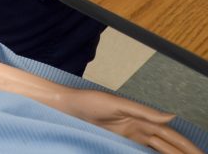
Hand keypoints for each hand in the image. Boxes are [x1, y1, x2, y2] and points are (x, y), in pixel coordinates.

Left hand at [58, 87, 199, 152]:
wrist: (65, 107)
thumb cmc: (87, 101)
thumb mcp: (115, 104)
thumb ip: (143, 111)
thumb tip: (170, 116)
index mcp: (140, 118)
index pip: (169, 134)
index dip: (185, 145)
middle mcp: (137, 128)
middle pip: (166, 144)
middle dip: (183, 153)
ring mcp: (128, 137)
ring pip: (156, 150)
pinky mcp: (117, 143)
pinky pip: (138, 152)